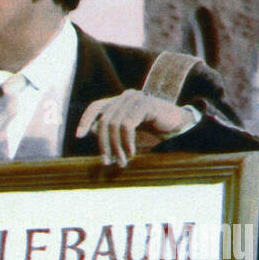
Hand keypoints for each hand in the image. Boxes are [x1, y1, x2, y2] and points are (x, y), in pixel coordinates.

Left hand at [75, 91, 192, 167]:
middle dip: (104, 145)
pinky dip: (127, 142)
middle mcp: (125, 97)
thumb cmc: (153, 132)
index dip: (86, 120)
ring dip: (117, 147)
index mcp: (119, 101)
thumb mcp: (128, 134)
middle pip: (104, 121)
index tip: (79, 136)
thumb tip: (92, 132)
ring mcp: (135, 98)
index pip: (96, 107)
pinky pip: (127, 126)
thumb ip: (111, 131)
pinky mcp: (144, 104)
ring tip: (123, 162)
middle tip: (107, 162)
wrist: (179, 127)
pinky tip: (133, 153)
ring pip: (114, 125)